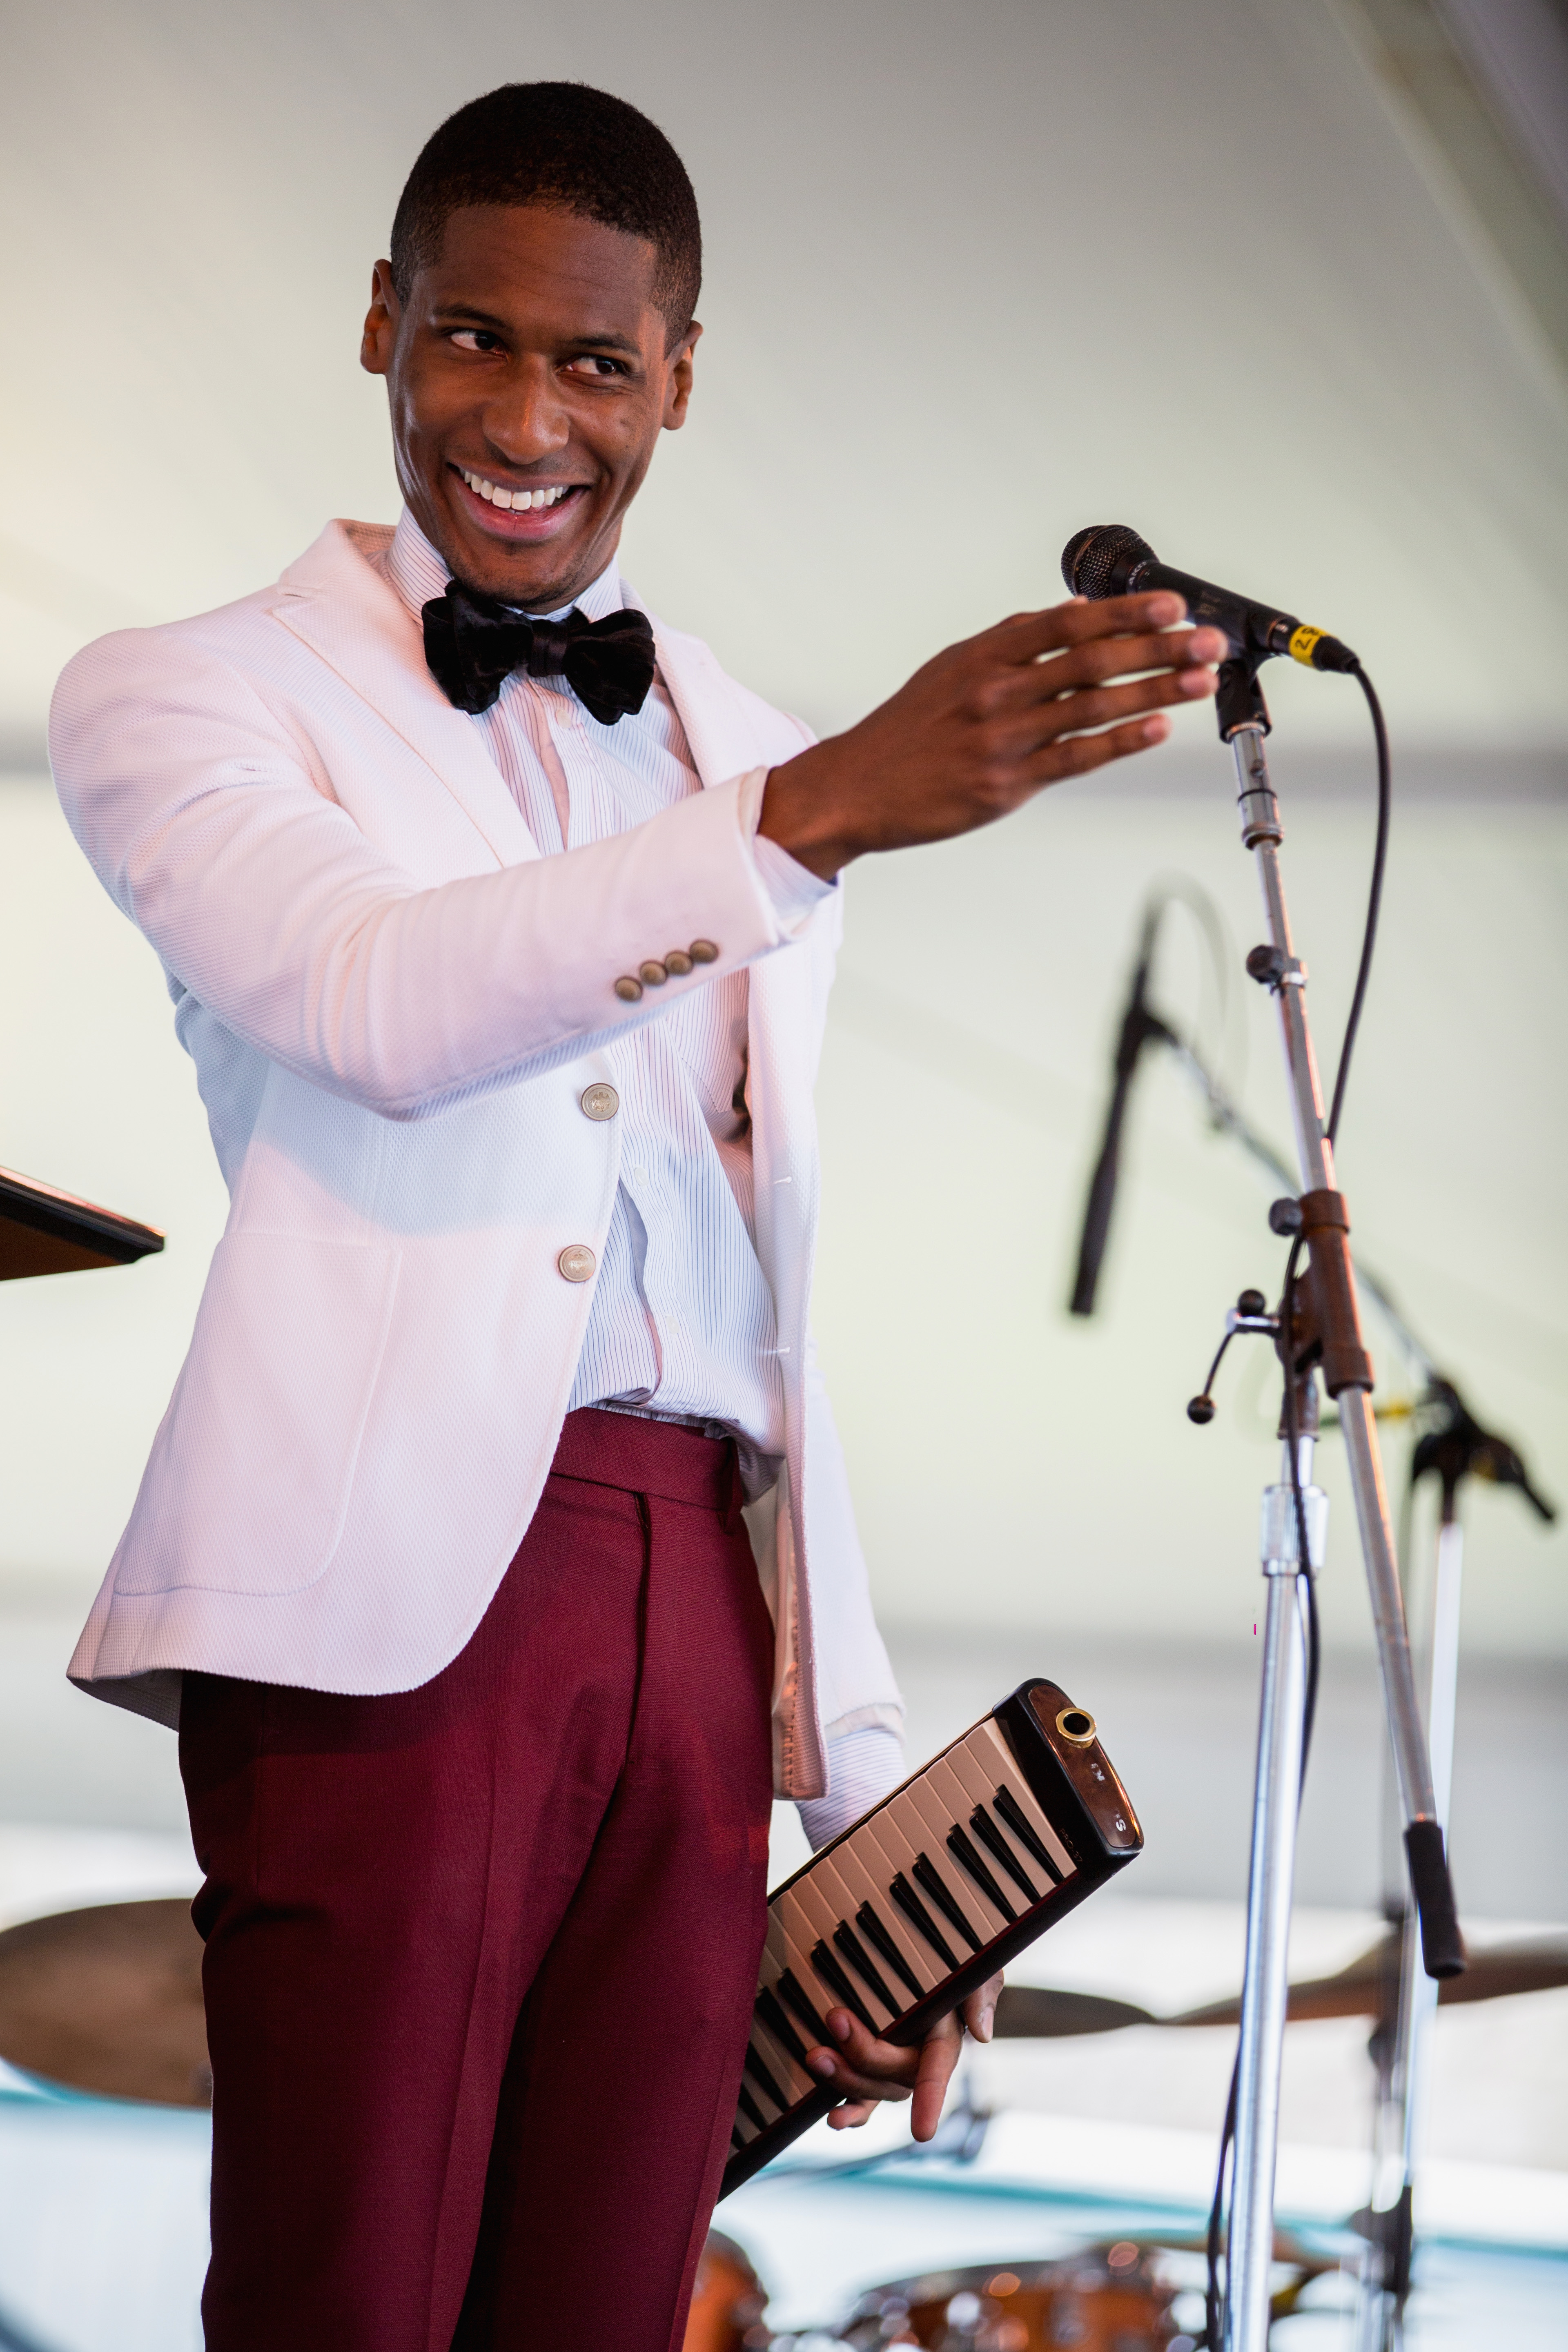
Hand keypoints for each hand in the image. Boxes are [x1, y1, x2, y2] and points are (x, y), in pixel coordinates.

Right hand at [759, 592, 1224, 879]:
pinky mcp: (1006, 785)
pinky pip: (1075, 758)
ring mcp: (1002, 739)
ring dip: (1154, 690)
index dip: (1124, 611)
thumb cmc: (908, 730)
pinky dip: (1120, 741)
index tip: (1171, 604)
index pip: (1067, 622)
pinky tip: (1157, 728)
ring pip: (1092, 707)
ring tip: (1199, 679)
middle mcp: (994, 691)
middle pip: (1091, 660)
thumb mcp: (951, 669)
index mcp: (983, 655)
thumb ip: (1013, 641)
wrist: (856, 788)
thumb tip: (1073, 612)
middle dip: (1157, 646)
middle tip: (1206, 639)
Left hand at [802, 1974, 1002, 2137]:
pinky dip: (850, 2111)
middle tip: (835, 2018)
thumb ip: (980, 1992)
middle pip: (893, 2074)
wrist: (916, 1949)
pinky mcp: (869, 2067)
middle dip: (862, 2054)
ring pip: (871, 2088)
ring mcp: (892, 2067)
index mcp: (944, 2037)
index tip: (922, 2134)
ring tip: (816, 2056)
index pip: (938, 2070)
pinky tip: (832, 2120)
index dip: (931, 2100)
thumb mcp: (973, 1964)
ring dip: (844, 2078)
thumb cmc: (951, 1959)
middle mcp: (918, 2059)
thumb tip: (982, 2033)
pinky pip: (862, 2099)